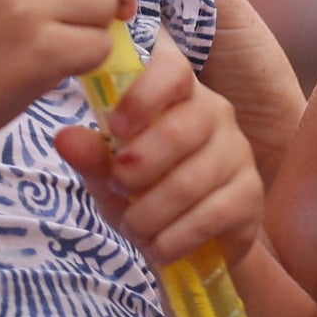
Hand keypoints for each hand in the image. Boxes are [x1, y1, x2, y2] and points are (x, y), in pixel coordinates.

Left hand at [46, 34, 263, 274]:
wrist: (187, 242)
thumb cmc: (145, 193)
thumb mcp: (109, 176)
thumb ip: (92, 156)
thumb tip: (65, 138)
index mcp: (178, 95)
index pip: (172, 69)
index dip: (144, 94)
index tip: (116, 127)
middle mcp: (215, 114)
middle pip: (181, 130)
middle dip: (138, 168)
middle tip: (117, 189)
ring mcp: (238, 152)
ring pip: (192, 180)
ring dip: (151, 214)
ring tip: (133, 229)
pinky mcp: (251, 194)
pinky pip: (212, 214)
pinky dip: (176, 238)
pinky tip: (159, 247)